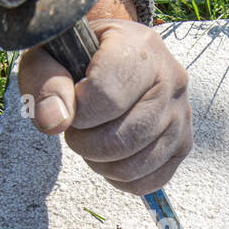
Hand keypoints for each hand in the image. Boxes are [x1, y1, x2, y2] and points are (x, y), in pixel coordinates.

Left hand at [18, 0, 191, 195]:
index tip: (71, 103)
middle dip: (85, 142)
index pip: (107, 97)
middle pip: (122, 138)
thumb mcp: (49, 55)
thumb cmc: (76, 54)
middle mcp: (171, 79)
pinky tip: (109, 156)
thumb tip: (54, 122)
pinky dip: (122, 178)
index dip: (77, 112)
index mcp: (141, 47)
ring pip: (135, 164)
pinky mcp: (183, 143)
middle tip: (76, 126)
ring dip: (100, 162)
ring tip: (92, 138)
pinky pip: (152, 180)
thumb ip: (46, 82)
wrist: (111, 52)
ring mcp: (181, 114)